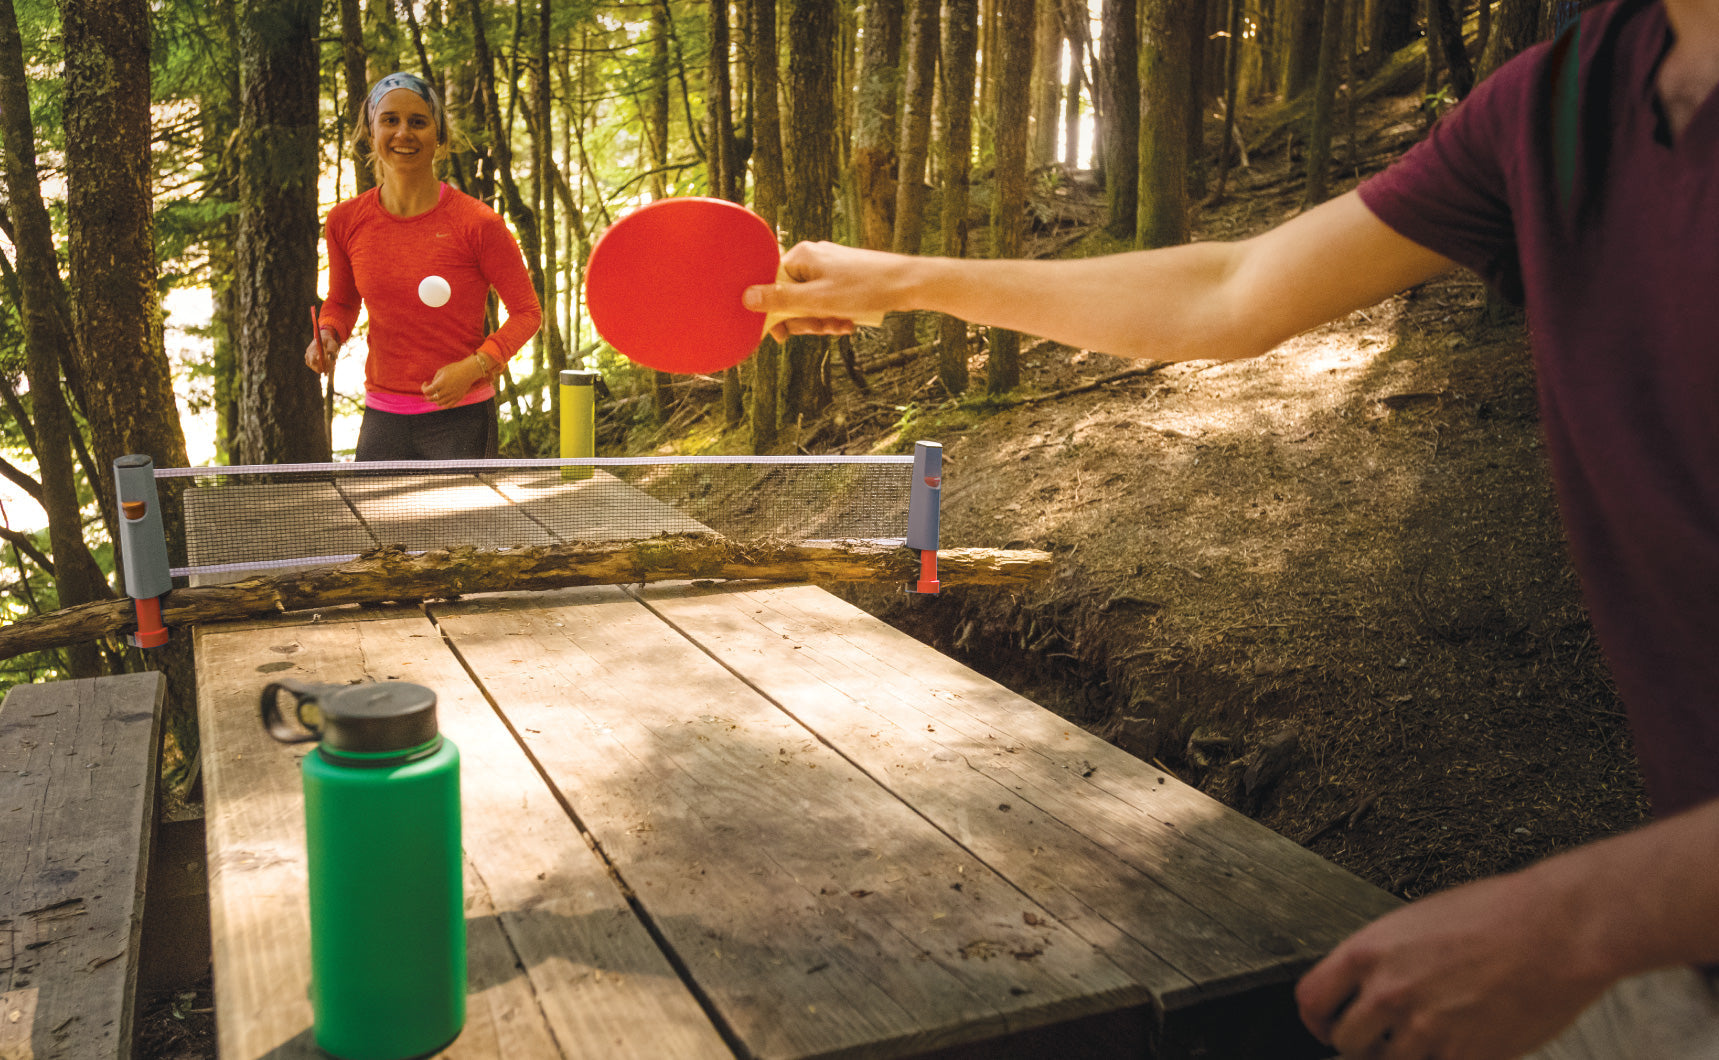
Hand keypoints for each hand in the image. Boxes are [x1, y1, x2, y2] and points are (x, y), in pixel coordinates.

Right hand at [305, 307, 338, 373]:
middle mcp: (308, 352)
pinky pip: (315, 367)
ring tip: (329, 363)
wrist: (326, 336)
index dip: (319, 364)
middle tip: (329, 368)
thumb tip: (331, 356)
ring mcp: (308, 356)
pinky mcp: (309, 359)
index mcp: (313, 347)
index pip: (312, 358)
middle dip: (322, 367)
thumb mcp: (333, 342)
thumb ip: (332, 348)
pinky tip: (326, 362)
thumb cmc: (330, 339)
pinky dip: (321, 367)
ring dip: (323, 367)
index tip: (326, 368)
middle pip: (313, 364)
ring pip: (315, 367)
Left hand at [421, 353, 488, 408]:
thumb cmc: (455, 368)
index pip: (427, 391)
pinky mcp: (458, 398)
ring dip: (435, 399)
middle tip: (429, 389)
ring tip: (437, 393)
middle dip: (428, 394)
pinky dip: (443, 404)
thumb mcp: (442, 371)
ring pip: (439, 403)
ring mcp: (452, 396)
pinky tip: (443, 398)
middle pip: (432, 398)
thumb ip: (435, 379)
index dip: (424, 387)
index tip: (426, 382)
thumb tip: (432, 386)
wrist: (469, 371)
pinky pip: (448, 406)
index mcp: (441, 383)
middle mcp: (446, 391)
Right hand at [743, 241, 909, 340]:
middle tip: (821, 327)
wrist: (908, 284)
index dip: (775, 313)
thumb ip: (780, 300)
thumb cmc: (864, 288)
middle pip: (791, 297)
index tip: (782, 335)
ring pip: (811, 303)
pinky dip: (835, 315)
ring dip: (822, 320)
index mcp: (801, 256)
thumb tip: (746, 298)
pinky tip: (848, 322)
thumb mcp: (816, 300)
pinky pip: (828, 301)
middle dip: (805, 319)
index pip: (771, 286)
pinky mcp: (844, 278)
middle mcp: (813, 258)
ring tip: (840, 324)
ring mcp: (830, 268)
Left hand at [1295, 867, 1611, 1059]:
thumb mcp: (1416, 923)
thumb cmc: (1496, 915)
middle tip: (1384, 1034)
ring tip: (1430, 1034)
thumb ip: (1382, 960)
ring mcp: (1424, 1029)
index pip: (1311, 1001)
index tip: (1328, 1024)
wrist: (1556, 931)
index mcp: (1368, 952)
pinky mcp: (1463, 1056)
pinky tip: (1459, 1041)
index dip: (1318, 1018)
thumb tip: (1363, 989)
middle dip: (1362, 1041)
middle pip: (1344, 1042)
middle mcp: (1387, 993)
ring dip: (1403, 1055)